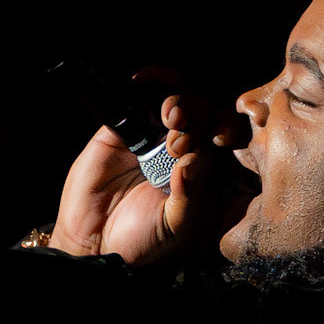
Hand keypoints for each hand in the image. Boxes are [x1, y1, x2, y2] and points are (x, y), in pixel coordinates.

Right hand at [49, 67, 251, 267]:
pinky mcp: (123, 128)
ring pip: (176, 100)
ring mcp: (152, 135)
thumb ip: (191, 196)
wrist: (96, 242)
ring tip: (172, 118)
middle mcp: (180, 148)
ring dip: (179, 101)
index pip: (222, 136)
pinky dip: (148, 82)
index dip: (227, 128)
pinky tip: (146, 81)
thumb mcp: (177, 225)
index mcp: (201, 169)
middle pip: (203, 113)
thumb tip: (192, 161)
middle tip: (180, 143)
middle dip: (200, 117)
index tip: (222, 137)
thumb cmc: (143, 239)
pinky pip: (139, 97)